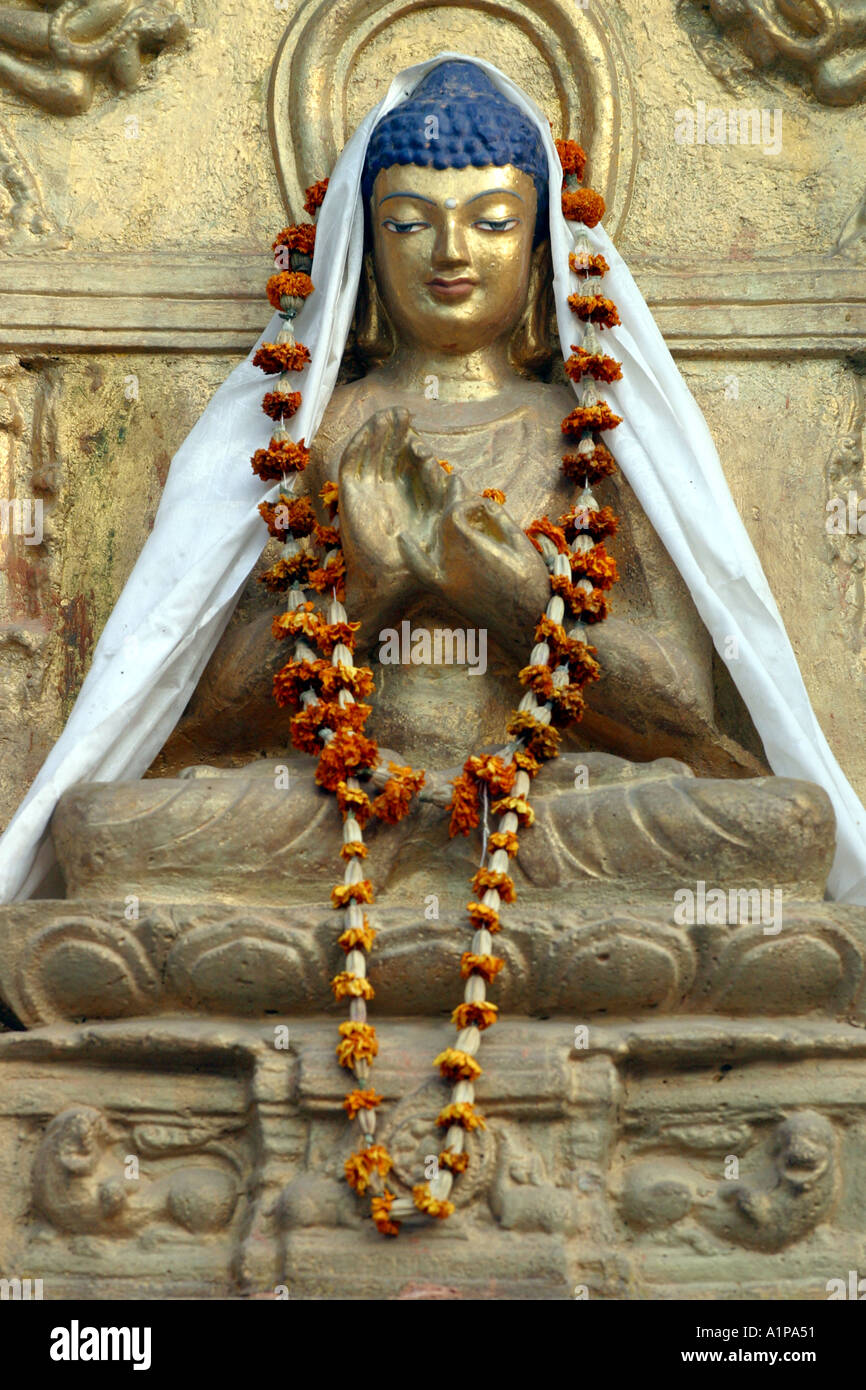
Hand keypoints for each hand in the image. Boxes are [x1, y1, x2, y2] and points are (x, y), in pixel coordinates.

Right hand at [338, 407, 449, 643]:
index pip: (405, 465)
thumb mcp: (442, 525)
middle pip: (387, 455)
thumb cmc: (420, 562)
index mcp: (404, 499)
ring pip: (370, 454)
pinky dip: (360, 443)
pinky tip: (372, 428)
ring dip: (378, 433)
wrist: (393, 582)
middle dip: (394, 433)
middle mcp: (384, 494)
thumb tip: (458, 477)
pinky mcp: (350, 495)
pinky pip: (353, 463)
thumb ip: (449, 502)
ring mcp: (366, 493)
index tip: (418, 432)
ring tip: (390, 414)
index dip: (410, 447)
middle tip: (404, 412)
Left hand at [397, 474, 550, 660]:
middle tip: (455, 480)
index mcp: (473, 547)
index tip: (481, 502)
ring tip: (442, 496)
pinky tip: (404, 538)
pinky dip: (412, 554)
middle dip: (453, 502)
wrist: (528, 626)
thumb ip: (497, 518)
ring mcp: (446, 578)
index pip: (456, 512)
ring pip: (434, 539)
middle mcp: (453, 562)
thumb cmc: (531, 584)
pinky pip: (421, 571)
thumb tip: (478, 502)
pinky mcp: (446, 592)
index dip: (466, 501)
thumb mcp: (520, 544)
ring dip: (440, 520)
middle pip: (444, 523)